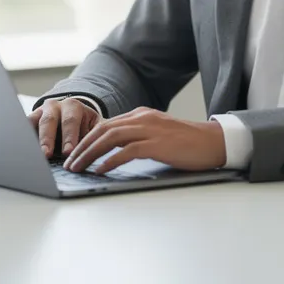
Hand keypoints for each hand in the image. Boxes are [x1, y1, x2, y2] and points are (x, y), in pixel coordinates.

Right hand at [28, 97, 100, 159]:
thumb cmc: (85, 125)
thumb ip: (96, 136)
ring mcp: (39, 112)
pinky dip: (23, 138)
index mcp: (73, 106)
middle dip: (48, 139)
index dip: (69, 137)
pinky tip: (22, 150)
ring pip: (33, 123)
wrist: (72, 115)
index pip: (70, 121)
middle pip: (49, 121)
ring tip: (32, 155)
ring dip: (33, 139)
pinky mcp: (29, 120)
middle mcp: (54, 106)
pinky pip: (23, 127)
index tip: (68, 152)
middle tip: (47, 155)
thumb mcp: (94, 127)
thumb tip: (100, 151)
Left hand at [63, 107, 226, 174]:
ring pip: (110, 138)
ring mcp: (150, 129)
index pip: (105, 125)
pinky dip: (111, 160)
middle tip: (69, 162)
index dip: (86, 139)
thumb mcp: (157, 134)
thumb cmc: (187, 142)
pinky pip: (128, 151)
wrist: (214, 142)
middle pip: (102, 129)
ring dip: (90, 153)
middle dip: (82, 146)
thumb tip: (114, 151)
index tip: (74, 154)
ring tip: (79, 167)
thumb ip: (137, 137)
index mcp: (140, 115)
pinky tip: (101, 169)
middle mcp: (142, 118)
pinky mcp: (158, 143)